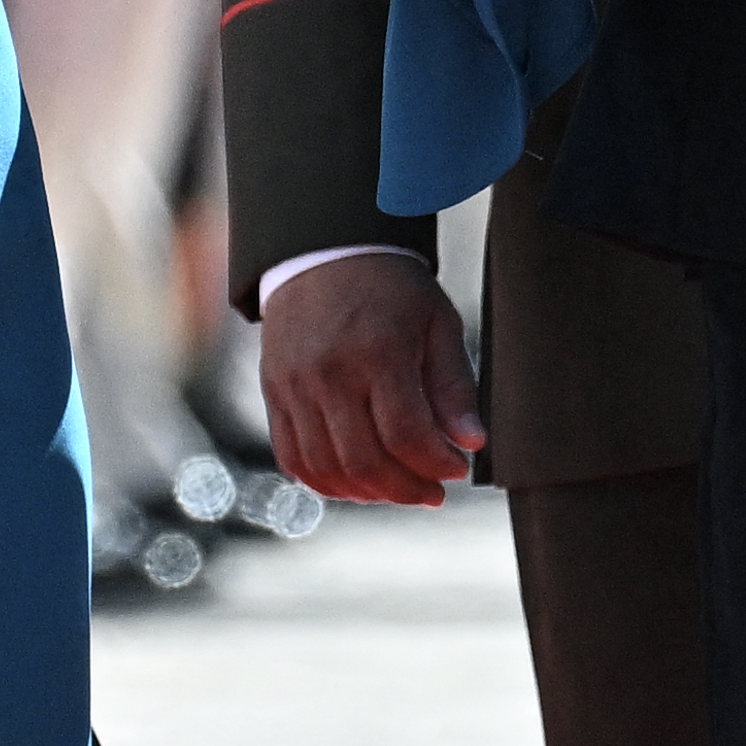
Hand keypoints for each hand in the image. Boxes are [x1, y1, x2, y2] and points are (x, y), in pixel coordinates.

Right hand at [259, 250, 483, 506]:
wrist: (323, 251)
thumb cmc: (391, 288)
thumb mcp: (437, 323)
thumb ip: (453, 386)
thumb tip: (470, 443)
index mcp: (377, 352)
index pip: (406, 434)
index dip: (436, 465)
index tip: (457, 470)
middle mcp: (329, 374)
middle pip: (365, 461)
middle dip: (407, 489)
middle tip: (433, 492)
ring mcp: (295, 386)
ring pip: (327, 468)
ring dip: (369, 493)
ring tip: (399, 489)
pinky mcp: (275, 394)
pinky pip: (293, 458)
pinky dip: (325, 483)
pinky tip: (356, 483)